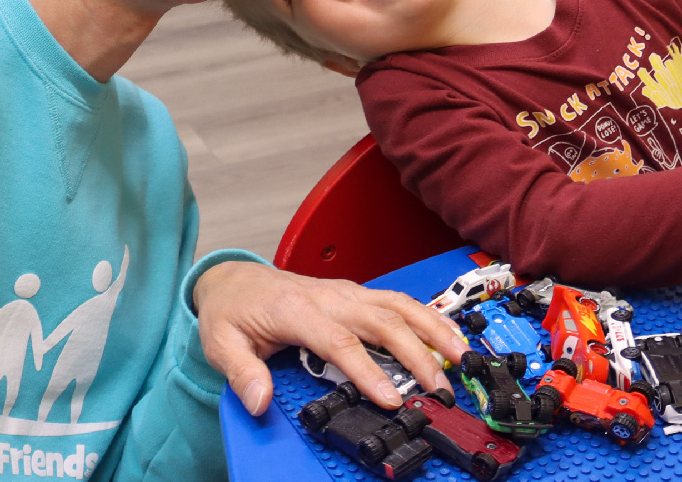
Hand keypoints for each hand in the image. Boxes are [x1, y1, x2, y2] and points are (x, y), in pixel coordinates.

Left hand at [190, 262, 468, 415]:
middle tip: (438, 387)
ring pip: (398, 305)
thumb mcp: (221, 343)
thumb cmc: (233, 311)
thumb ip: (242, 373)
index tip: (391, 398)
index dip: (368, 371)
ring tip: (460, 355)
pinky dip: (427, 316)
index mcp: (298, 311)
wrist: (235, 280)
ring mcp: (346, 293)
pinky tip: (448, 334)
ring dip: (432, 329)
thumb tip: (259, 401)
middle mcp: (329, 297)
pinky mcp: (356, 294)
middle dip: (416, 354)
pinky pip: (398, 301)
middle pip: (382, 322)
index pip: (340, 342)